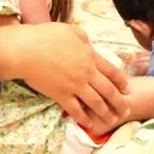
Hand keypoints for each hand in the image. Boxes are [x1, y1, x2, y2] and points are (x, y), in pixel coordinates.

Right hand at [0, 22, 130, 129]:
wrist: (26, 51)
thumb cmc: (46, 36)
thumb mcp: (70, 30)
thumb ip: (83, 39)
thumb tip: (89, 45)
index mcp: (90, 56)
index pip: (111, 71)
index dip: (121, 81)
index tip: (128, 90)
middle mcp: (86, 73)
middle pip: (108, 90)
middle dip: (119, 102)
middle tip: (126, 111)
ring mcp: (75, 86)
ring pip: (96, 103)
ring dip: (105, 113)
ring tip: (112, 120)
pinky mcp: (61, 96)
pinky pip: (76, 109)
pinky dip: (84, 118)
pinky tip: (89, 123)